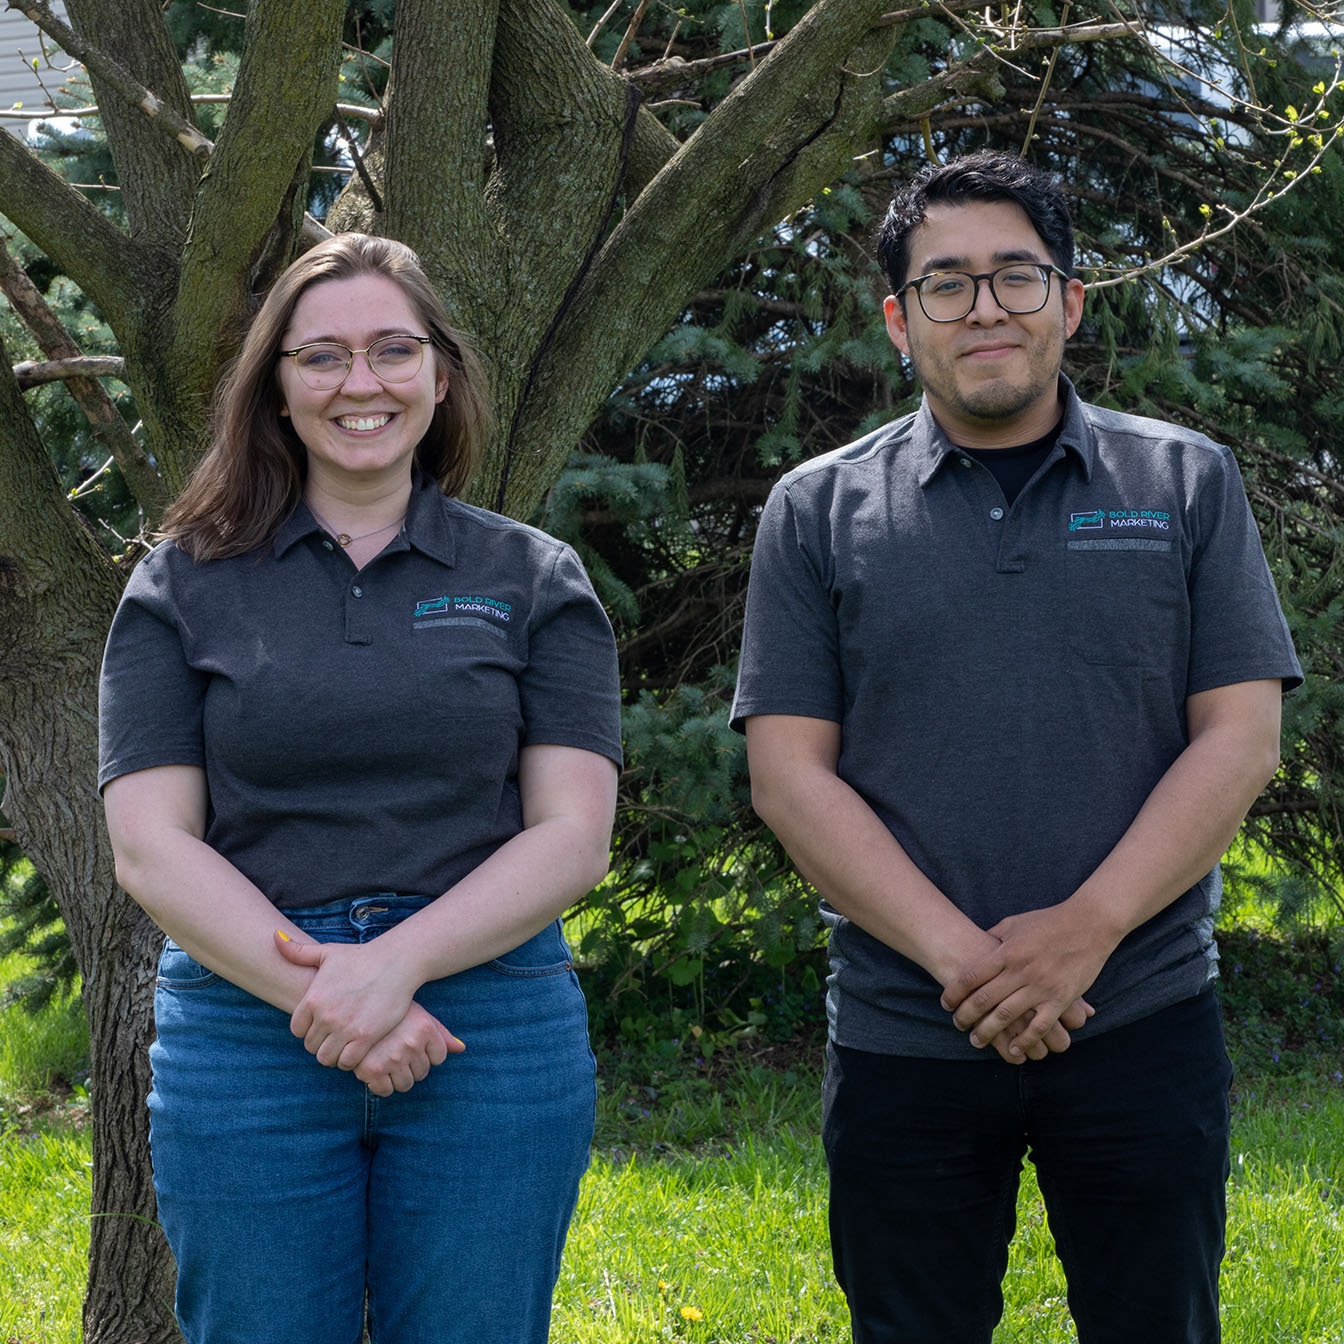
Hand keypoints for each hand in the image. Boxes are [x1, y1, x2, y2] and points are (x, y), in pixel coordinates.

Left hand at [276, 930, 459, 1071]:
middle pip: (311, 1046)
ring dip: (334, 1054)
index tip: (321, 1025)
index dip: (308, 1030)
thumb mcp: (327, 952)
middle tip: (335, 1036)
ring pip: (327, 1058)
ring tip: (345, 1045)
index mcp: (313, 999)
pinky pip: (347, 1062)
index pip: (297, 1030)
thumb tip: (273, 937)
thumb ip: (297, 951)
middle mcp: (325, 1015)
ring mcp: (345, 1028)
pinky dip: (350, 1060)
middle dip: (321, 1043)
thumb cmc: (361, 957)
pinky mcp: (365, 1037)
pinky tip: (358, 1049)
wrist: (395, 962)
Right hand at [353, 1001, 463, 1096]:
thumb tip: (462, 1048)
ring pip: (406, 1084)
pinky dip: (380, 1085)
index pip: (439, 1057)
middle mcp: (412, 1043)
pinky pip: (385, 1091)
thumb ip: (440, 1033)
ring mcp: (393, 1057)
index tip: (411, 1043)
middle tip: (396, 1051)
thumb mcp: (417, 1015)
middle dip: (411, 1066)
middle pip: (423, 1073)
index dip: (426, 1053)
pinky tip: (374, 1070)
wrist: (355, 1006)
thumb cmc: (389, 1011)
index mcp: (426, 1028)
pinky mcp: (372, 1069)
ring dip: (397, 1077)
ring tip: (386, 1060)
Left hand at [940, 905, 1107, 1059]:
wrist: (1089, 923)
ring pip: (1006, 1016)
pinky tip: (1014, 1049)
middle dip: (966, 1016)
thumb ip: (993, 937)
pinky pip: (1039, 1026)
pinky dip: (1025, 1040)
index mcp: (1006, 951)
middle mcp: (1020, 970)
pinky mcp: (1061, 998)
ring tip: (977, 1041)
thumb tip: (974, 944)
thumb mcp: (1014, 924)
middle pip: (984, 999)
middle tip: (957, 1025)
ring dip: (988, 1032)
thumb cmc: (1048, 921)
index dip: (954, 992)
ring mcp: (1041, 986)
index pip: (971, 976)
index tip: (945, 1003)